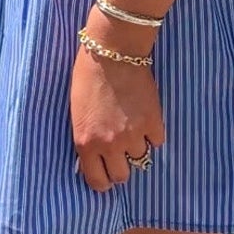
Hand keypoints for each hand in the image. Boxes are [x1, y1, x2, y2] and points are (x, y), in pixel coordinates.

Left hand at [71, 26, 165, 192]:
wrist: (113, 52)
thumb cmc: (88, 77)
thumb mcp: (76, 114)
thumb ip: (86, 139)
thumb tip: (93, 157)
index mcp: (86, 143)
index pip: (97, 181)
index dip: (102, 181)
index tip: (105, 176)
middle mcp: (110, 144)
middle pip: (122, 176)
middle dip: (120, 166)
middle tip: (120, 154)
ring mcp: (134, 134)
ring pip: (141, 158)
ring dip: (137, 147)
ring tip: (132, 129)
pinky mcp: (153, 122)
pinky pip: (157, 141)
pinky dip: (152, 133)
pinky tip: (145, 119)